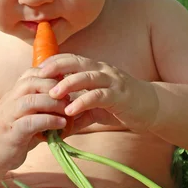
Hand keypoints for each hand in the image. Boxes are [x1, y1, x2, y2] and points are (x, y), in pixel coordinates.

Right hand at [0, 68, 69, 167]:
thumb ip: (43, 106)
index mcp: (14, 94)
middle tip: (68, 97)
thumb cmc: (15, 135)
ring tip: (66, 111)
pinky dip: (49, 121)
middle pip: (30, 83)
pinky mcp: (12, 133)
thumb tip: (69, 99)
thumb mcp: (29, 115)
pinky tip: (61, 124)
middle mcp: (10, 101)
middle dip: (53, 87)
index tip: (65, 84)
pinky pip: (30, 122)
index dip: (49, 74)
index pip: (30, 74)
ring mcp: (9, 116)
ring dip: (52, 104)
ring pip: (30, 101)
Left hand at [39, 54, 158, 133]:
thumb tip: (57, 128)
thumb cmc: (122, 106)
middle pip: (76, 63)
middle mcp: (103, 71)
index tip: (36, 69)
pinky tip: (70, 110)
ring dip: (67, 84)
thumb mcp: (96, 109)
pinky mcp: (120, 96)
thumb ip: (77, 115)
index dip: (53, 62)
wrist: (152, 109)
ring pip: (87, 77)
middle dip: (56, 66)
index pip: (71, 59)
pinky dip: (83, 102)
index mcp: (95, 70)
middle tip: (38, 75)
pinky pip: (98, 96)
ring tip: (52, 94)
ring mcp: (112, 82)